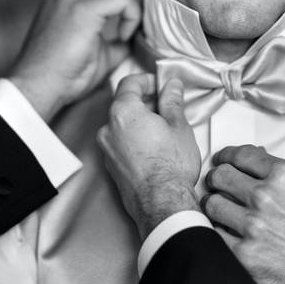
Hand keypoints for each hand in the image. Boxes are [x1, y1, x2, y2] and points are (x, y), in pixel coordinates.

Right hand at [9, 0, 143, 120]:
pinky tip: (122, 38)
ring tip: (129, 25)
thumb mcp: (93, 49)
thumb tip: (133, 38)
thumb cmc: (61, 76)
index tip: (130, 13)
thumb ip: (113, 37)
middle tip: (136, 13)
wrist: (35, 90)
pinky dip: (131, 14)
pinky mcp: (80, 10)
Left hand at [97, 74, 200, 240]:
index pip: (129, 83)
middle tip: (166, 107)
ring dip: (138, 121)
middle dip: (144, 102)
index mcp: (123, 112)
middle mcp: (108, 128)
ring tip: (162, 130)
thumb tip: (171, 86)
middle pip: (123, 104)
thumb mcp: (178, 126)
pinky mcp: (110, 166)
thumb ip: (171, 101)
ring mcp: (106, 149)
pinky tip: (152, 148)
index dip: (146, 80)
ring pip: (121, 125)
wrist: (162, 203)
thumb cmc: (171, 166)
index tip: (160, 85)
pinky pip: (120, 143)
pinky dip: (133, 139)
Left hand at [203, 145, 284, 283]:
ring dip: (215, 210)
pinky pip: (214, 237)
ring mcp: (252, 226)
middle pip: (219, 177)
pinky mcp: (244, 257)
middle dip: (216, 182)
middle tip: (218, 190)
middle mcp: (265, 196)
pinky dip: (218, 236)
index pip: (238, 156)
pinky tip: (228, 238)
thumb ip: (279, 177)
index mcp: (283, 175)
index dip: (225, 158)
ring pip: (211, 205)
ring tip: (224, 217)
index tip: (221, 163)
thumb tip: (253, 162)